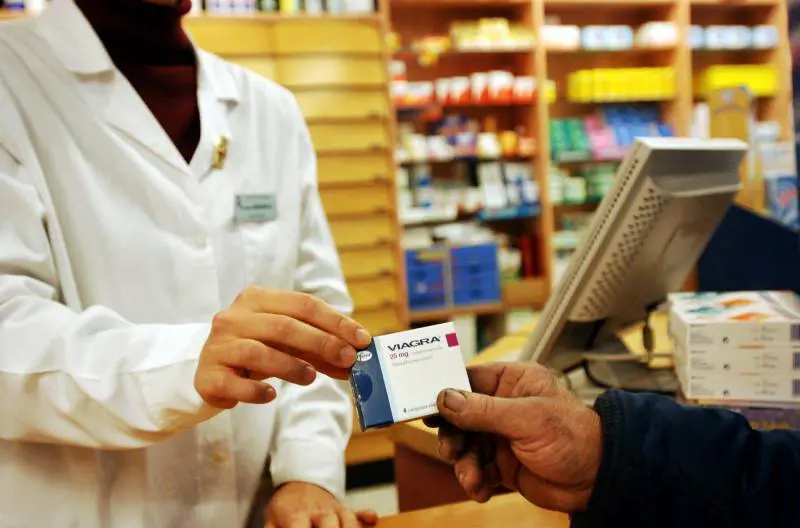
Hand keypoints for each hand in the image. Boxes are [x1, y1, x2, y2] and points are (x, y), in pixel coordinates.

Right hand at [194, 287, 371, 408]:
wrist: (209, 372)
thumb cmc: (255, 352)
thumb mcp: (286, 344)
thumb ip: (317, 349)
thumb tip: (354, 360)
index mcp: (256, 299)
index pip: (303, 304)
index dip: (335, 321)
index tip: (362, 339)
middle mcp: (234, 317)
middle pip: (284, 325)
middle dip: (322, 342)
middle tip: (347, 359)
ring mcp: (219, 345)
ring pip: (260, 352)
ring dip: (292, 366)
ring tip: (311, 378)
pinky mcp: (209, 375)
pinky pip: (235, 383)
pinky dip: (256, 390)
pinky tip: (271, 395)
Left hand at [266, 482, 377, 527]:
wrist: (301, 480)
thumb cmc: (286, 505)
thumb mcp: (272, 518)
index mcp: (297, 515)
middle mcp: (318, 512)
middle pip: (328, 525)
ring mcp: (334, 509)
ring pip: (347, 519)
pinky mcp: (345, 509)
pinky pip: (358, 512)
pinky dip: (365, 516)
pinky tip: (372, 520)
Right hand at [426, 363, 601, 512]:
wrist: (597, 481)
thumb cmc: (575, 437)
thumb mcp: (528, 419)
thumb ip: (483, 410)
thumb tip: (445, 398)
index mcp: (513, 382)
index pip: (468, 379)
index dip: (444, 392)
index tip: (425, 406)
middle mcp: (503, 406)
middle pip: (458, 415)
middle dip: (452, 435)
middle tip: (450, 451)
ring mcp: (501, 435)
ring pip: (464, 445)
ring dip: (463, 464)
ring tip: (471, 478)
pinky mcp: (502, 462)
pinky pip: (476, 468)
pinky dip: (474, 480)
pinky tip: (481, 490)